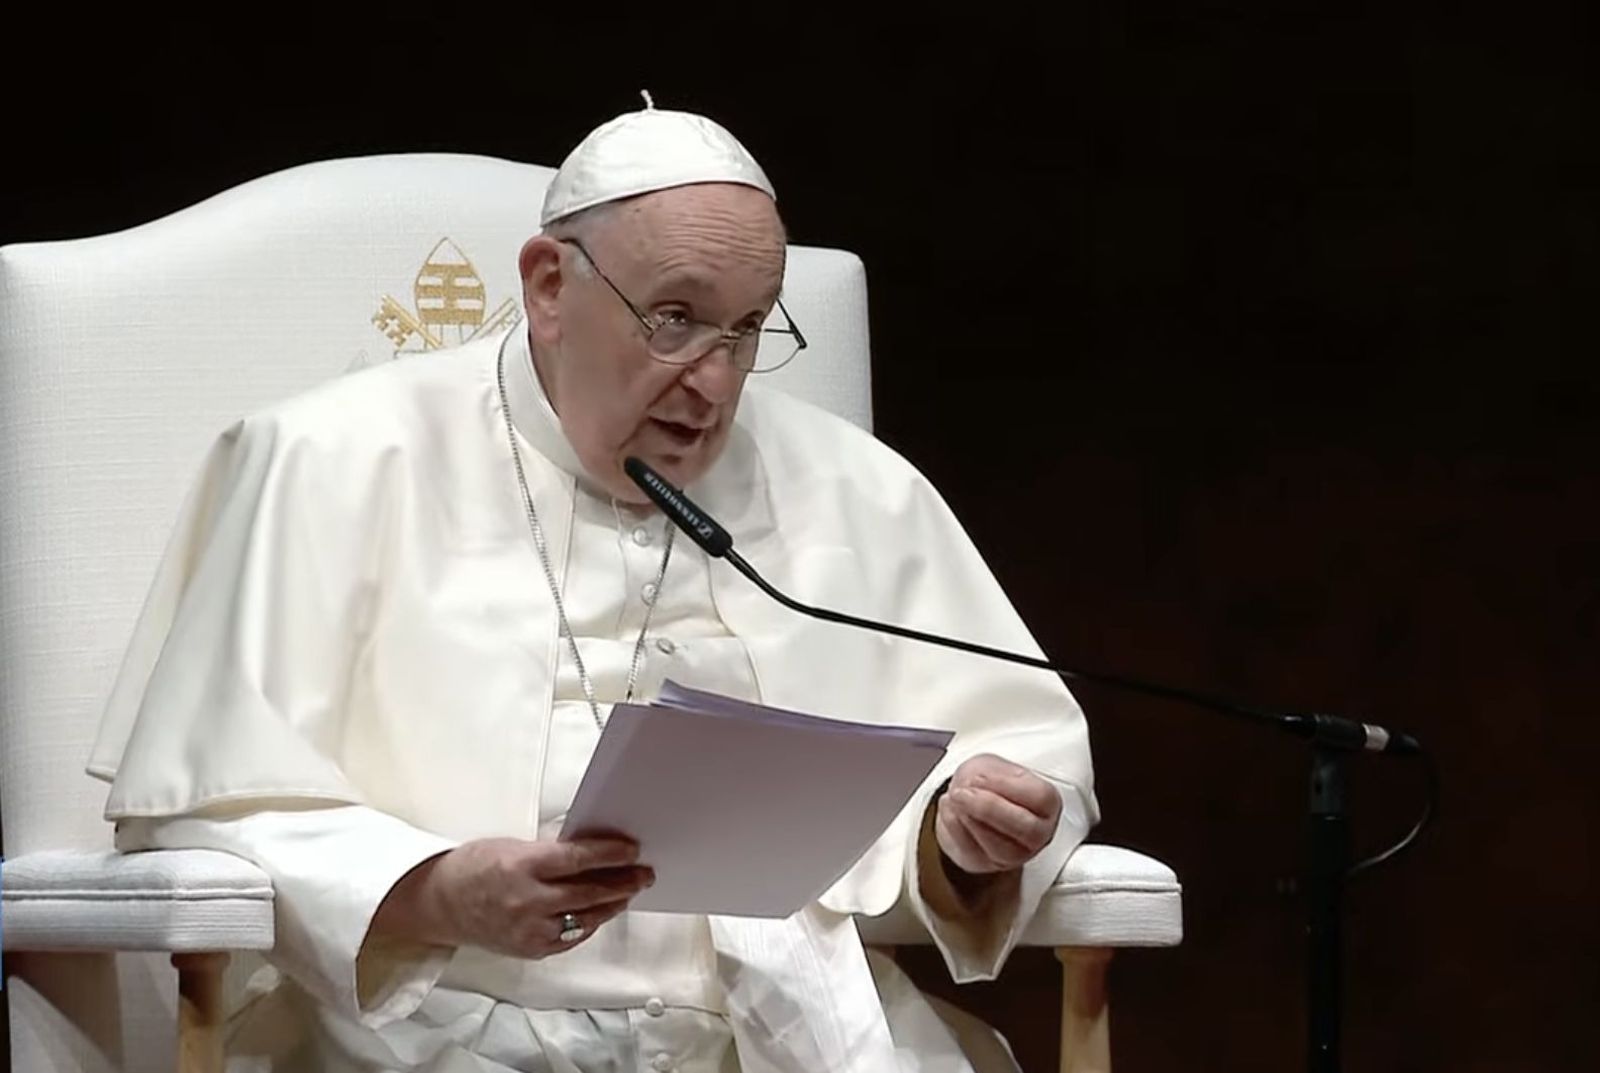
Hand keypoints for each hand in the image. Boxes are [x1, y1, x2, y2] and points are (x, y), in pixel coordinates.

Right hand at [372, 836, 653, 959]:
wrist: (440, 904)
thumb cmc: (476, 866)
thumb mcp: (513, 847)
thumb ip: (550, 853)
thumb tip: (591, 850)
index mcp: (523, 867)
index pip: (577, 860)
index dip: (610, 854)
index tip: (633, 849)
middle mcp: (528, 901)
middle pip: (589, 892)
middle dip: (622, 882)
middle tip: (644, 873)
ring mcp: (530, 930)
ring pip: (585, 919)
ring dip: (612, 904)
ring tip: (630, 891)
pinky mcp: (531, 950)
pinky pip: (571, 938)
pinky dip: (589, 924)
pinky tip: (601, 912)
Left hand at [935, 755, 1060, 875]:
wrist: (970, 803)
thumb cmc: (989, 786)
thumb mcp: (993, 766)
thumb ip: (991, 774)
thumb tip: (977, 784)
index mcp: (1047, 804)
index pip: (1040, 798)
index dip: (1007, 786)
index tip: (980, 777)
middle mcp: (1038, 834)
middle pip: (1025, 829)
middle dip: (989, 809)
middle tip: (962, 792)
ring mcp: (1015, 855)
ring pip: (999, 848)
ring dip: (970, 820)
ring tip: (955, 797)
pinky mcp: (986, 865)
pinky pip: (973, 854)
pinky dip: (955, 828)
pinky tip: (949, 808)